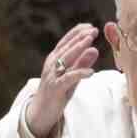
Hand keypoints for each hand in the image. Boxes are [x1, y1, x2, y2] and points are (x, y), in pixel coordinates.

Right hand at [26, 23, 99, 137]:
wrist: (41, 111)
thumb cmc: (58, 92)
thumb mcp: (72, 76)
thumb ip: (82, 63)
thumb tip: (95, 49)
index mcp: (54, 59)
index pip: (66, 42)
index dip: (77, 33)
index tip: (89, 26)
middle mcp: (51, 64)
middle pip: (66, 48)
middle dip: (80, 38)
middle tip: (92, 30)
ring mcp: (52, 76)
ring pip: (65, 60)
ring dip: (78, 50)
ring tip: (91, 43)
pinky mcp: (55, 88)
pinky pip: (68, 79)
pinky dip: (79, 74)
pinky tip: (91, 72)